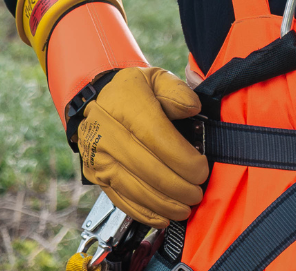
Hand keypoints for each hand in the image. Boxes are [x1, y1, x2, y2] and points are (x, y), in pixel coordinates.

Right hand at [77, 67, 210, 227]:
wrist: (93, 100)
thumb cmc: (130, 90)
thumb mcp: (155, 78)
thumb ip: (177, 91)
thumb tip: (193, 108)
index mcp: (124, 105)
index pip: (157, 138)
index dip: (183, 159)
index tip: (201, 170)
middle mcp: (107, 132)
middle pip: (147, 168)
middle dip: (178, 187)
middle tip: (197, 193)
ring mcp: (99, 157)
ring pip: (134, 188)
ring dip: (164, 204)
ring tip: (185, 208)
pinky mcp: (95, 175)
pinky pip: (120, 200)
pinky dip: (144, 213)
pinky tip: (163, 218)